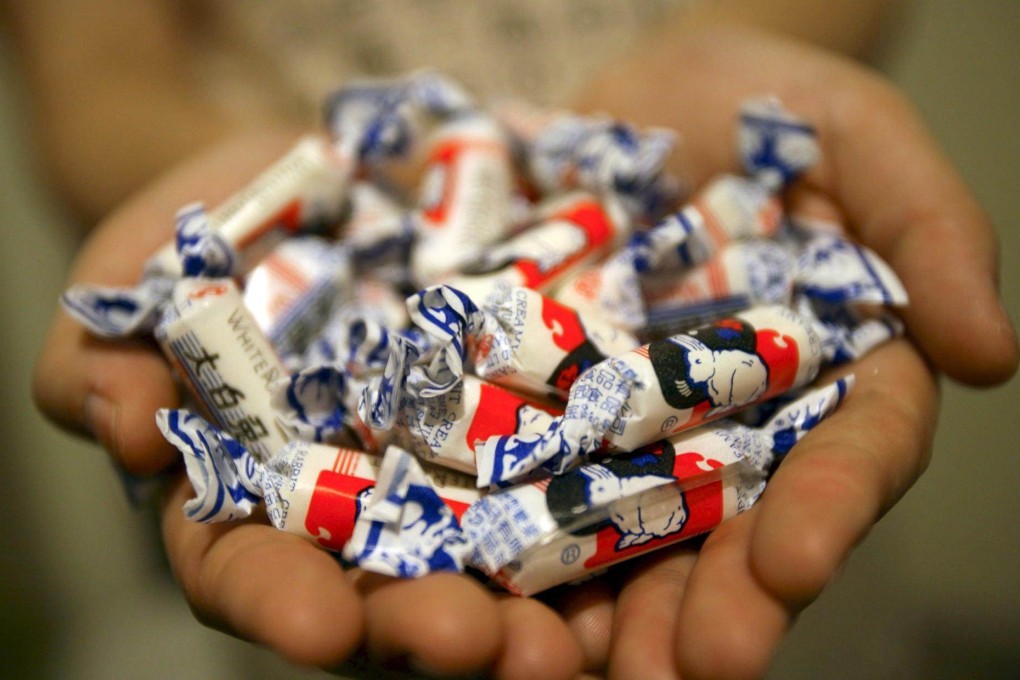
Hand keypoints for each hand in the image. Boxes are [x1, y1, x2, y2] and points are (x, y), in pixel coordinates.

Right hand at [32, 129, 589, 678]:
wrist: (332, 177)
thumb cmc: (215, 233)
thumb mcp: (136, 278)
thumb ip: (103, 359)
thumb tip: (130, 434)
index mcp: (258, 494)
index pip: (254, 569)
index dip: (279, 601)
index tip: (316, 623)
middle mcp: (365, 505)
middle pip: (389, 589)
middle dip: (425, 626)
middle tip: (475, 645)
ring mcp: (457, 465)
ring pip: (492, 556)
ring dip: (530, 606)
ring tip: (565, 638)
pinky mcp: (535, 415)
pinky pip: (576, 468)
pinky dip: (605, 508)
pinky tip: (646, 535)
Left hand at [562, 22, 1017, 678]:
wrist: (643, 91)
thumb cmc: (767, 104)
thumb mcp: (859, 135)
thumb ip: (928, 229)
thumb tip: (992, 351)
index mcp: (825, 378)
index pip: (845, 458)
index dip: (828, 512)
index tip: (798, 564)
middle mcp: (730, 424)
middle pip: (731, 529)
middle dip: (711, 603)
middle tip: (688, 671)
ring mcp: (630, 422)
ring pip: (622, 531)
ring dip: (601, 605)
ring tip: (571, 666)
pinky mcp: (542, 401)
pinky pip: (519, 471)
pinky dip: (498, 528)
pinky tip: (474, 581)